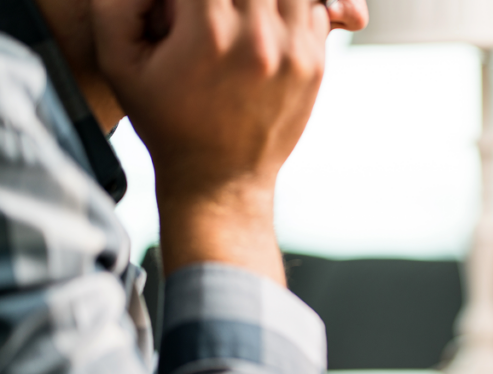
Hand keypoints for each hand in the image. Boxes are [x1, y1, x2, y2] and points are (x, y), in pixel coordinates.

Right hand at [91, 0, 365, 280]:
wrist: (219, 179)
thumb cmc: (166, 122)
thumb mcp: (120, 62)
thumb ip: (118, 3)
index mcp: (208, 32)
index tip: (183, 8)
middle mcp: (258, 38)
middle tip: (208, 12)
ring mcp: (294, 51)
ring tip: (238, 14)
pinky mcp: (315, 64)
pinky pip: (313, 9)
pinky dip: (291, 7)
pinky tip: (265, 24)